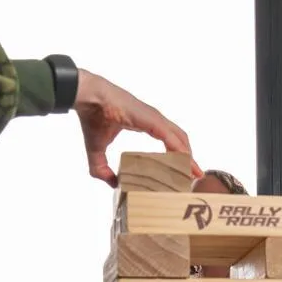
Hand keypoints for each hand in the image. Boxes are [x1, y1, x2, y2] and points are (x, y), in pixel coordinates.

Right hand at [75, 70, 199, 185]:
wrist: (87, 98)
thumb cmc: (92, 116)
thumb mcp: (97, 149)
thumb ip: (102, 169)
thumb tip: (113, 184)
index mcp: (146, 123)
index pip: (170, 140)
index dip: (179, 156)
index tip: (185, 172)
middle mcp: (154, 120)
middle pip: (180, 140)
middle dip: (189, 158)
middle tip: (194, 176)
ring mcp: (154, 118)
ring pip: (180, 138)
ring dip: (189, 156)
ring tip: (194, 174)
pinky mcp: (151, 119)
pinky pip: (171, 136)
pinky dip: (180, 150)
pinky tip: (186, 162)